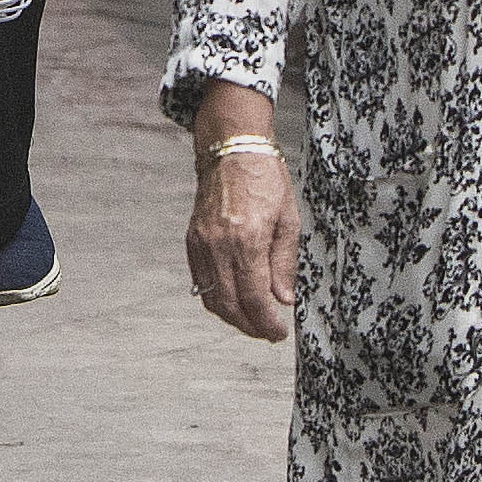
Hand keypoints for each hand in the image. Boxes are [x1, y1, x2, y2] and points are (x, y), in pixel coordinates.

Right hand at [184, 94, 295, 341]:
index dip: (267, 322)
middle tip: (267, 332)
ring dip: (232, 316)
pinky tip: (233, 299)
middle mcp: (219, 244)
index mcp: (247, 239)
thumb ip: (285, 262)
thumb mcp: (288, 219)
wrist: (232, 149)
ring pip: (211, 297)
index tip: (278, 332)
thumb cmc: (264, 177)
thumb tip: (283, 298)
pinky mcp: (192, 240)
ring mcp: (201, 243)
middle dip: (249, 326)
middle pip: (230, 305)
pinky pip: (200, 280)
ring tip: (252, 320)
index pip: (255, 297)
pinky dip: (216, 297)